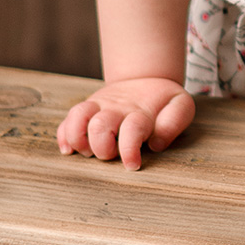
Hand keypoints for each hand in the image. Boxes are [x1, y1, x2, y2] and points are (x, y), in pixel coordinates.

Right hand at [57, 78, 194, 169]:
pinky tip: (68, 149)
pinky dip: (64, 135)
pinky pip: (68, 120)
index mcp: (140, 112)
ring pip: (79, 117)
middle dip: (101, 147)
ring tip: (85, 153)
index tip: (132, 165)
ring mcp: (99, 107)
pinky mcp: (87, 110)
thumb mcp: (180, 105)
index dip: (129, 150)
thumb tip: (155, 143)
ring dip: (78, 139)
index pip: (132, 129)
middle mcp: (116, 109)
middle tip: (110, 156)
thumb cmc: (164, 101)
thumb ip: (174, 121)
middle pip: (100, 125)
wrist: (146, 79)